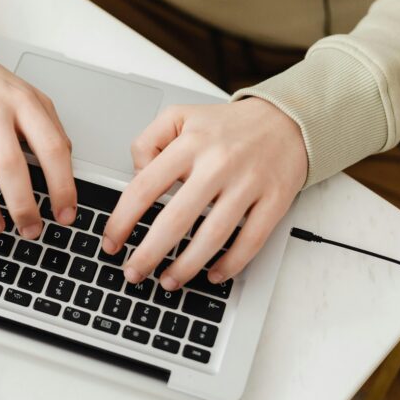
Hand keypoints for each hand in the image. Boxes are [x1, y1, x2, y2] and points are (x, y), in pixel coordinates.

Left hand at [103, 98, 306, 288]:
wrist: (287, 119)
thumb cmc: (228, 126)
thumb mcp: (179, 117)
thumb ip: (148, 141)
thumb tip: (135, 176)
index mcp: (189, 144)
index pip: (144, 188)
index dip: (122, 220)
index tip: (111, 242)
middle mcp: (218, 164)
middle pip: (175, 220)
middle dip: (149, 254)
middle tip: (133, 272)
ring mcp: (248, 184)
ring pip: (212, 236)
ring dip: (186, 266)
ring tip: (168, 282)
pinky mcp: (275, 200)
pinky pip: (251, 241)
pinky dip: (230, 264)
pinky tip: (213, 274)